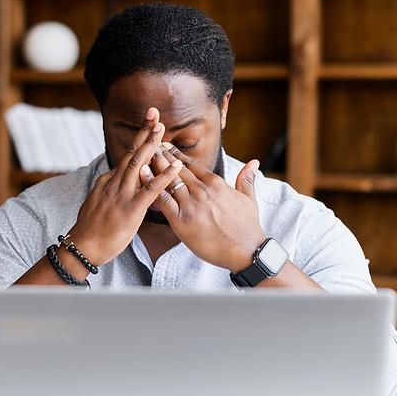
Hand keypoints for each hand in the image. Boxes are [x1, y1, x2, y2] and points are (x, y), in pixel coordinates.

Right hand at [68, 108, 182, 266]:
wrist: (84, 247)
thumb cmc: (92, 229)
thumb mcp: (97, 202)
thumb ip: (109, 189)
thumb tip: (114, 180)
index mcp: (108, 181)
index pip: (126, 157)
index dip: (138, 140)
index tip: (147, 124)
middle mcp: (114, 183)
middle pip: (131, 153)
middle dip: (144, 133)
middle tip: (154, 114)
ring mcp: (122, 195)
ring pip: (138, 164)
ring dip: (151, 146)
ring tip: (162, 130)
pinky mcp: (131, 209)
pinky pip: (150, 190)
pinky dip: (164, 176)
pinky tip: (174, 166)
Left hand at [143, 145, 265, 272]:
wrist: (246, 251)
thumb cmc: (247, 228)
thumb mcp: (249, 199)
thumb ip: (247, 179)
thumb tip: (253, 162)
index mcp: (216, 184)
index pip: (192, 165)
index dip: (177, 155)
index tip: (166, 146)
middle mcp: (202, 191)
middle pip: (177, 169)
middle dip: (162, 155)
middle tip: (149, 144)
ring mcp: (191, 205)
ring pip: (168, 180)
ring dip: (155, 167)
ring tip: (142, 155)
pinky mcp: (182, 221)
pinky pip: (163, 201)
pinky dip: (152, 188)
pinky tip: (143, 177)